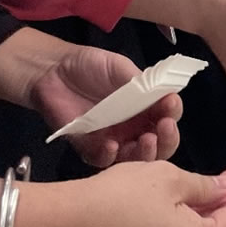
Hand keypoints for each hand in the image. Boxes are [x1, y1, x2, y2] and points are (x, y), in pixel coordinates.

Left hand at [29, 46, 180, 168]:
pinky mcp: (90, 148)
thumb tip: (167, 91)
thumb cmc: (90, 66)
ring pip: (136, 157)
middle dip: (167, 139)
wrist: (53, 71)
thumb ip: (141, 81)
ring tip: (147, 141)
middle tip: (164, 129)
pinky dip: (110, 156)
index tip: (170, 105)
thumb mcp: (119, 67)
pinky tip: (111, 146)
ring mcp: (113, 140)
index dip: (172, 113)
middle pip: (159, 143)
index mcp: (145, 107)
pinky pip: (103, 160)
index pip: (167, 115)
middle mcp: (134, 127)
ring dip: (146, 153)